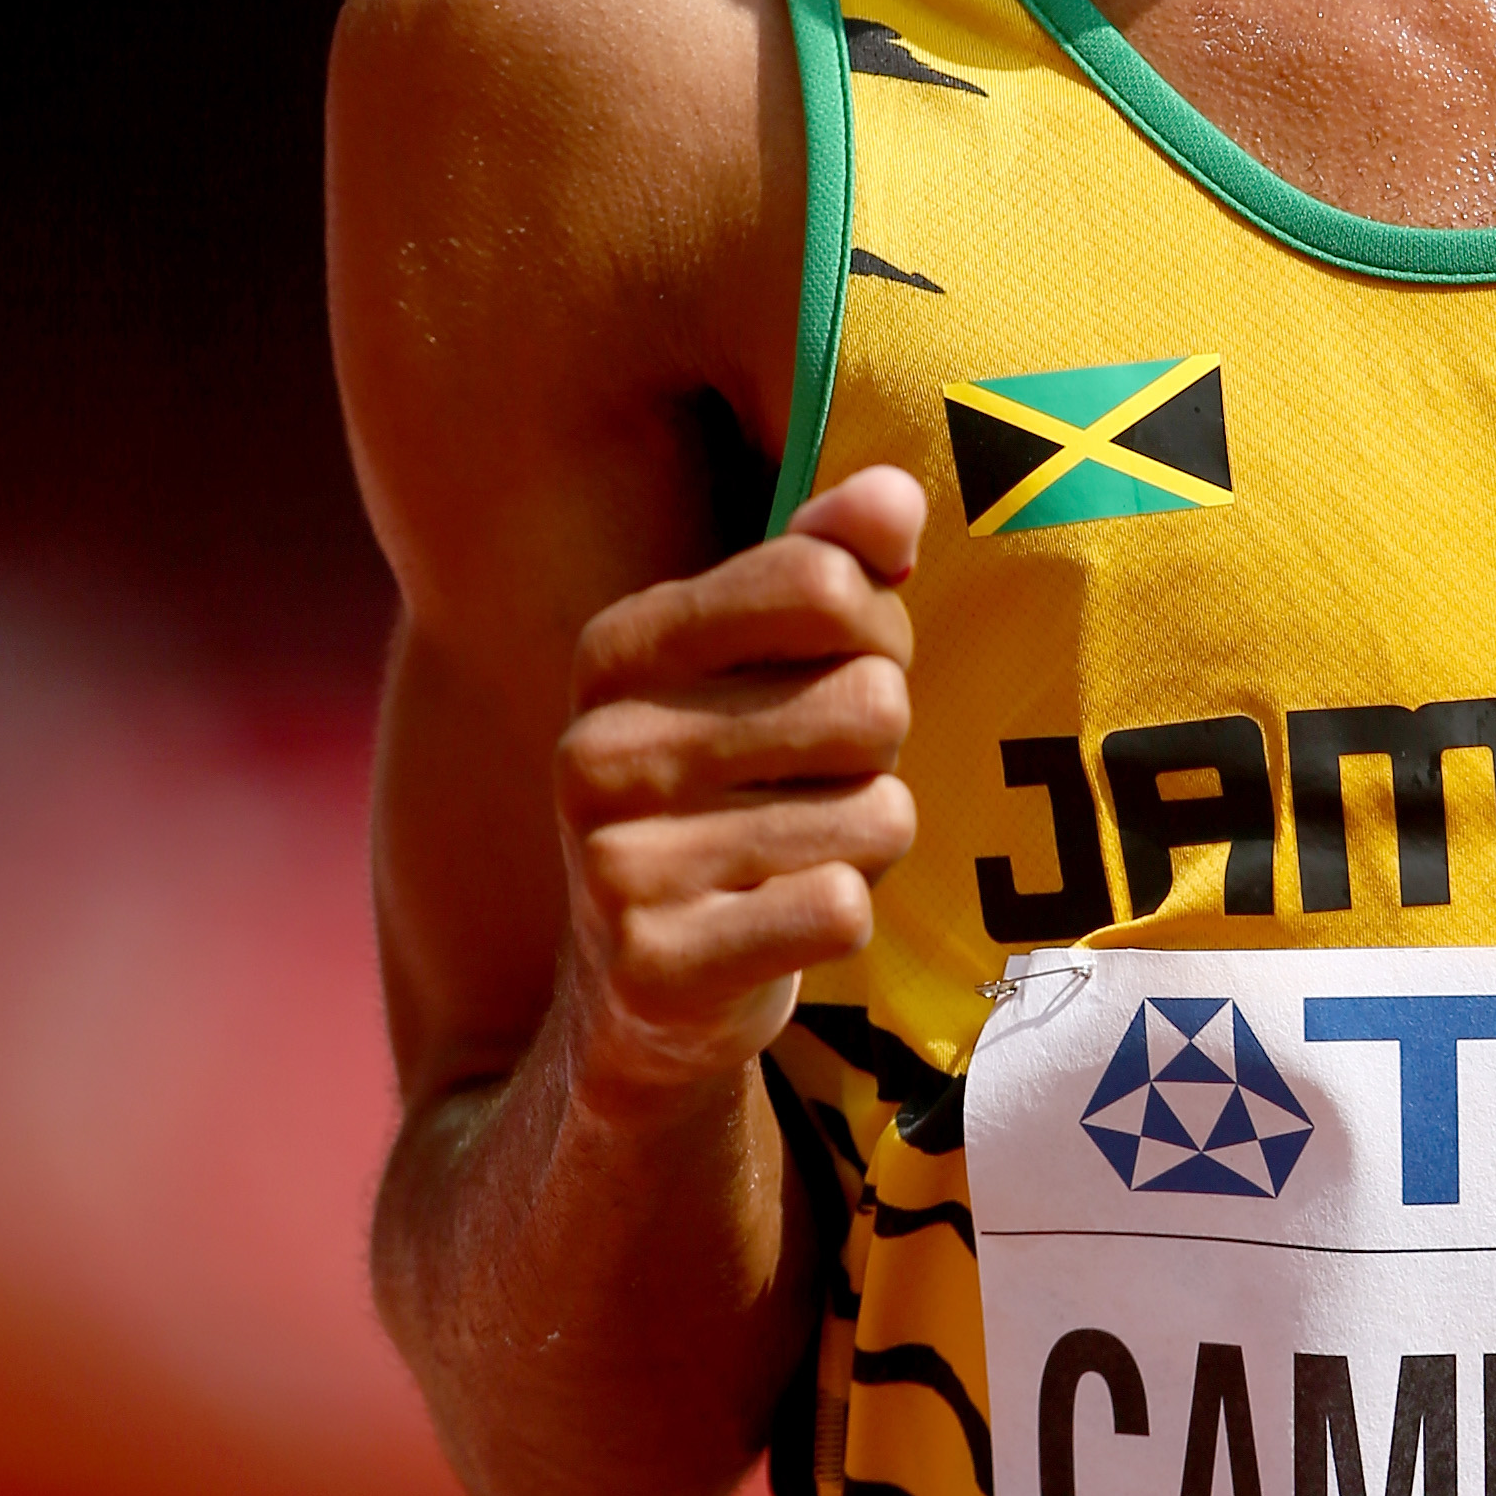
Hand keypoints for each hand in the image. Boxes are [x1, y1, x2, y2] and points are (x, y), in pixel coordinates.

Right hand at [552, 468, 924, 1108]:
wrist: (643, 995)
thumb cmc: (730, 796)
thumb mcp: (763, 668)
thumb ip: (828, 567)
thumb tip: (894, 500)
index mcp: (619, 648)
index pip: (824, 584)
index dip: (875, 632)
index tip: (837, 670)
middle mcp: (600, 746)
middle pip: (871, 701)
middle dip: (877, 753)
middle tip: (814, 787)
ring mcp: (616, 861)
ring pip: (876, 815)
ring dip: (866, 841)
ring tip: (794, 855)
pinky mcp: (657, 964)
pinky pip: (842, 908)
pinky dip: (844, 916)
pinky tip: (780, 923)